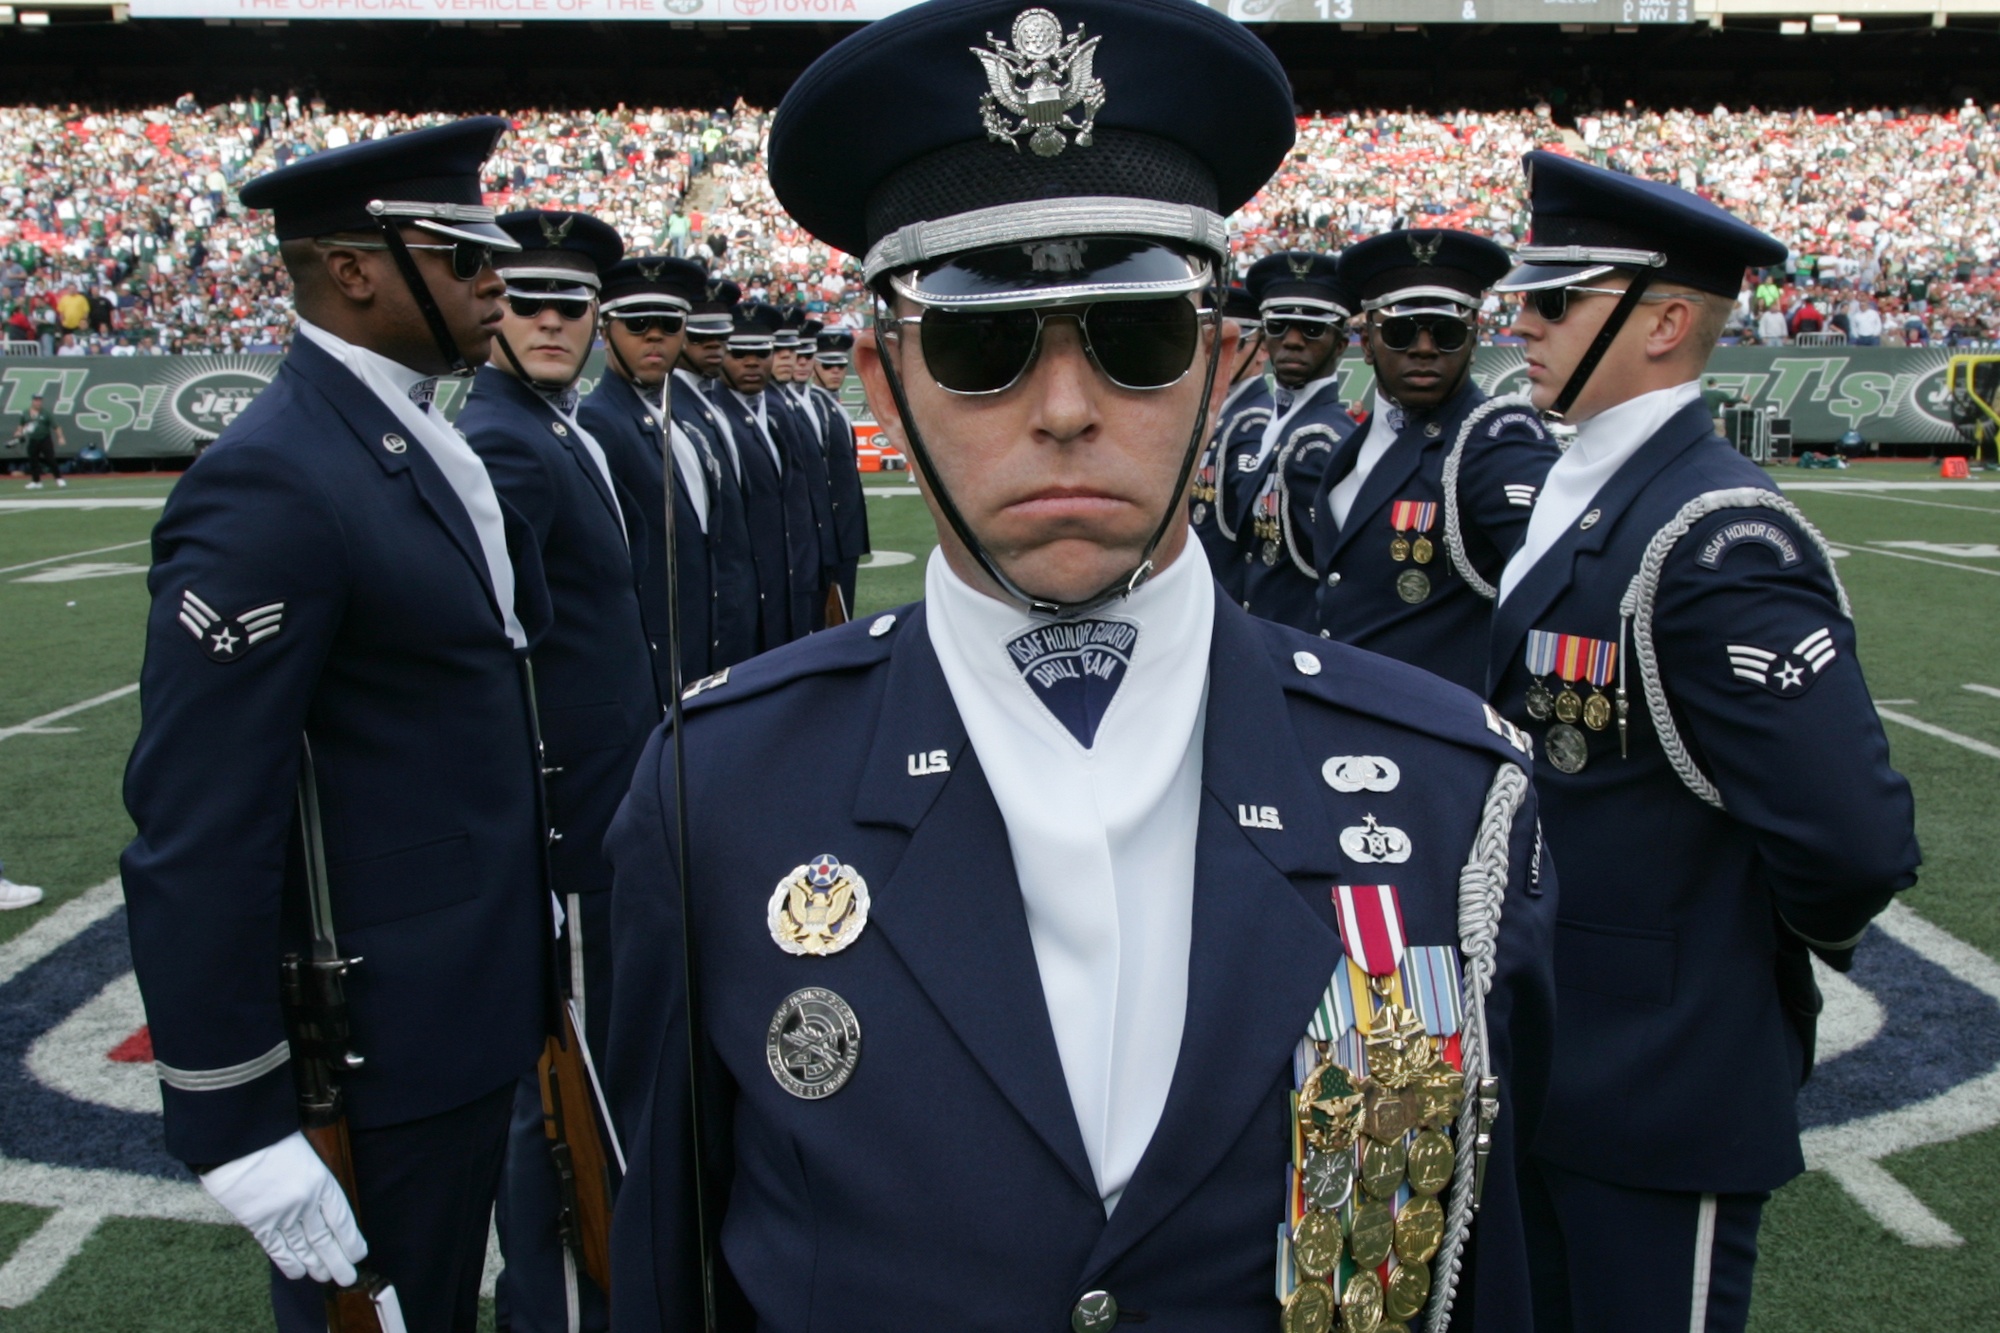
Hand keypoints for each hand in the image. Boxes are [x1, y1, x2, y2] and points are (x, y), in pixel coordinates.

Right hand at [199, 1131, 368, 1284]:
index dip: (351, 1240)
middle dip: (337, 1261)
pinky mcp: (258, 1222)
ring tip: (325, 1277)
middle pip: (325, 1239)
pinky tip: (298, 1273)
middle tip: (347, 1277)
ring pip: (303, 1248)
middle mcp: (305, 1203)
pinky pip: (276, 1248)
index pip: (342, 1219)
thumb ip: (315, 1178)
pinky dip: (288, 1262)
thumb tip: (322, 1203)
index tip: (359, 1253)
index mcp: (323, 1182)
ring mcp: (281, 1215)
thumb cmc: (274, 1137)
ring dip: (315, 1265)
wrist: (239, 1138)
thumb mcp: (308, 1152)